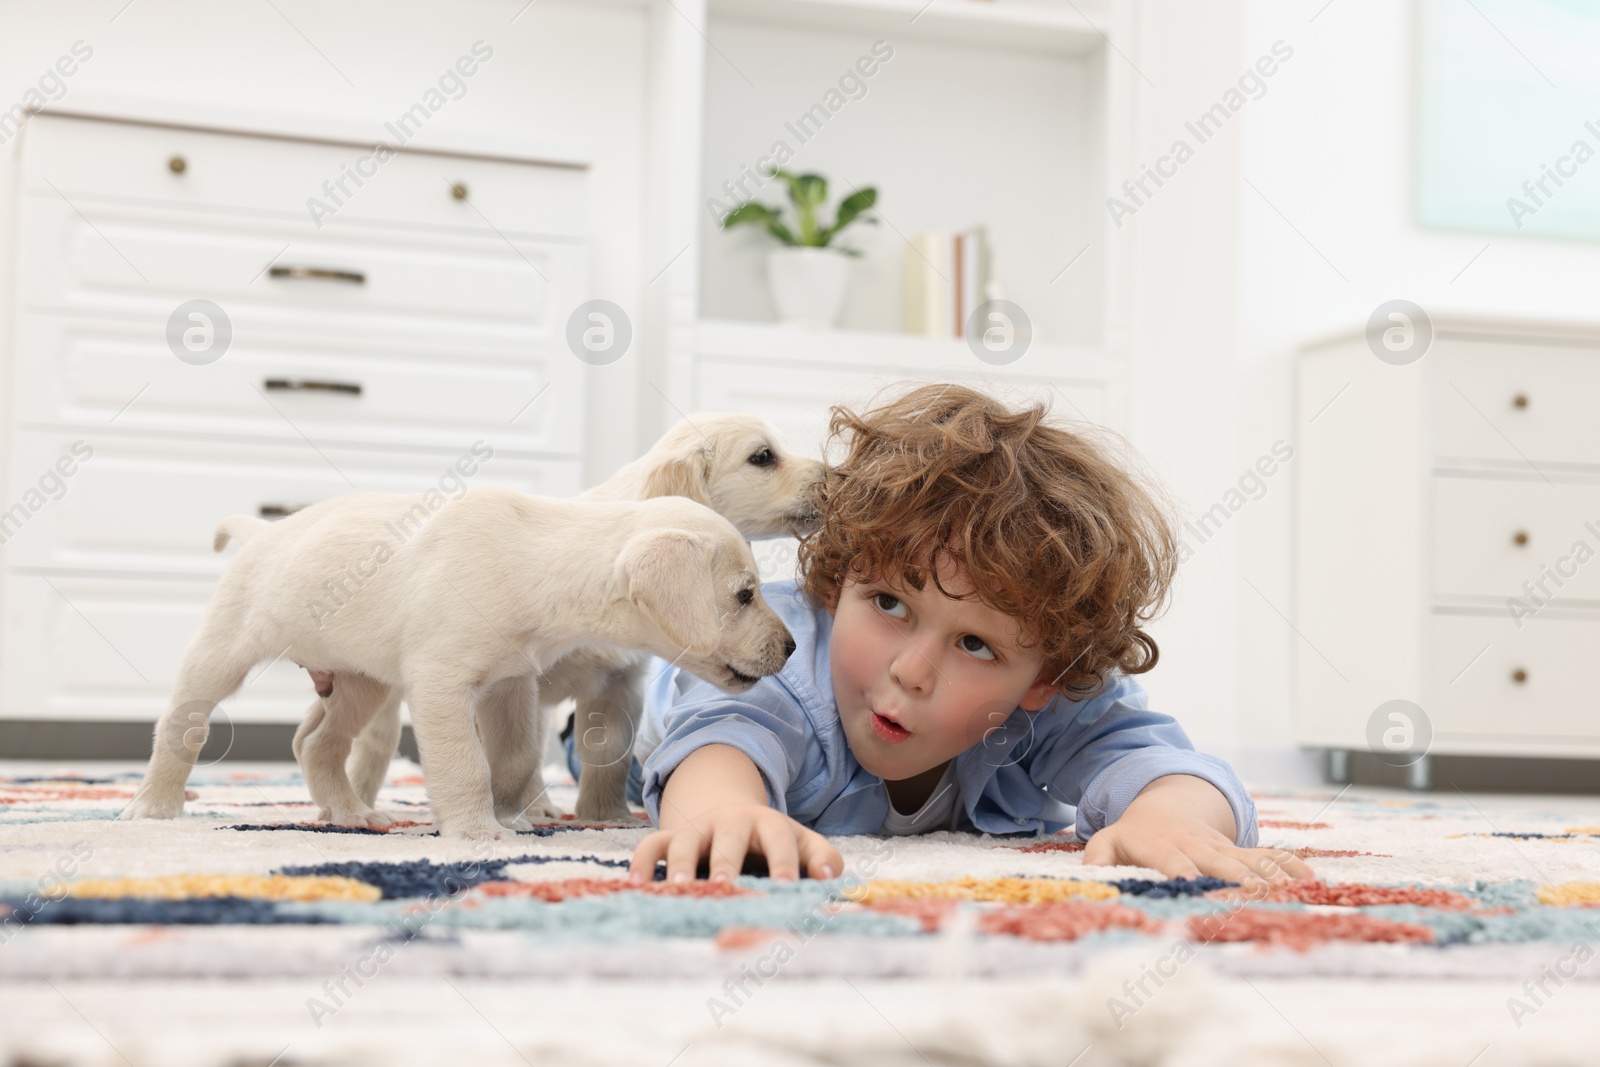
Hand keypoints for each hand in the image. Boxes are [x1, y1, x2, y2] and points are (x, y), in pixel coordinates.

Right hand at [629, 802, 842, 883]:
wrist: (728, 813)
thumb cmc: (770, 841)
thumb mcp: (800, 842)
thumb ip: (822, 858)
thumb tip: (829, 878)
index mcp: (767, 823)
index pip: (779, 839)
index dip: (783, 861)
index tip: (786, 886)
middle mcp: (730, 822)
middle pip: (729, 837)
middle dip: (727, 860)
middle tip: (728, 884)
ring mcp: (697, 829)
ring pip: (685, 841)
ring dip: (682, 864)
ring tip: (679, 888)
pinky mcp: (670, 838)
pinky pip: (651, 846)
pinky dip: (642, 863)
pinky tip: (636, 885)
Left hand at [1080, 775, 1313, 887]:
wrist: (1167, 802)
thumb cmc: (1135, 833)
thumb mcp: (1109, 840)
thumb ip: (1097, 856)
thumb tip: (1087, 877)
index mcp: (1164, 847)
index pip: (1176, 865)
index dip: (1186, 877)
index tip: (1196, 891)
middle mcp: (1198, 846)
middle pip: (1222, 865)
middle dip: (1239, 881)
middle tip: (1256, 899)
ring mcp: (1223, 847)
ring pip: (1251, 861)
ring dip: (1272, 877)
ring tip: (1293, 894)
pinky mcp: (1241, 850)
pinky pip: (1269, 855)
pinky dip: (1290, 866)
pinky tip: (1310, 880)